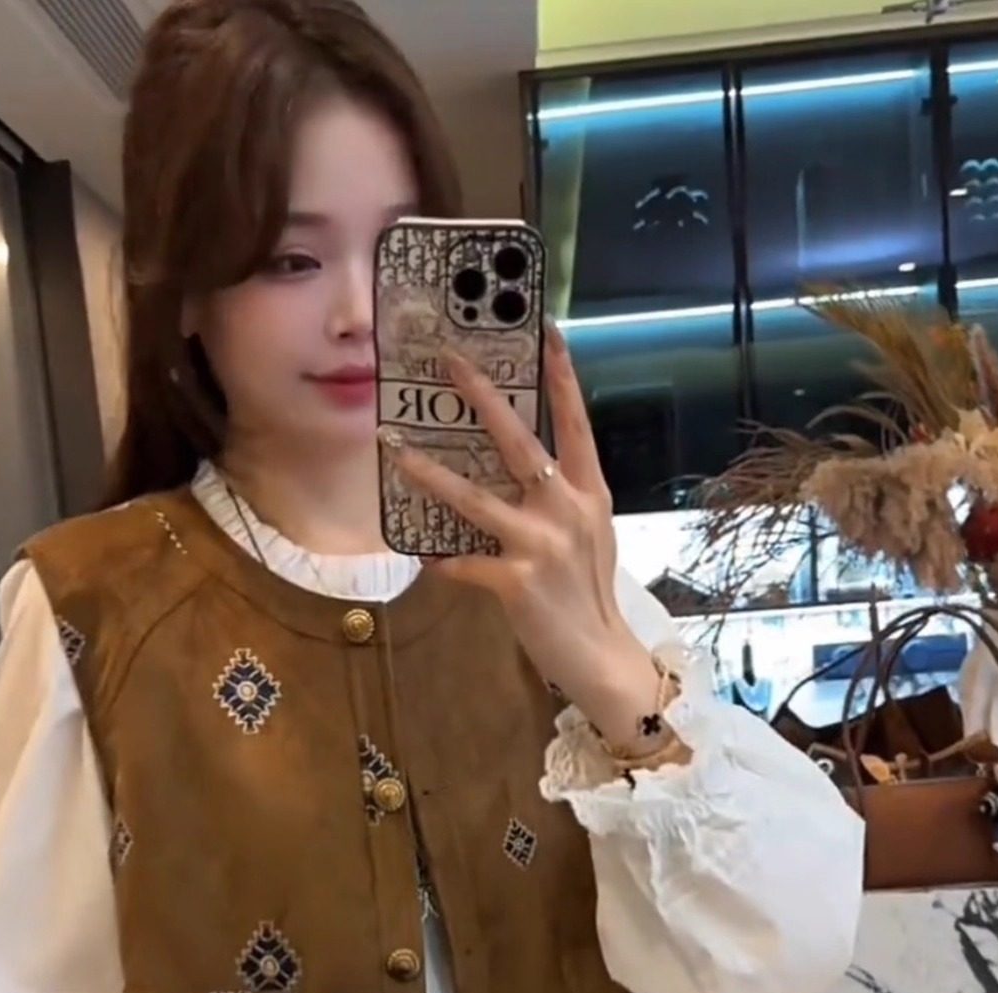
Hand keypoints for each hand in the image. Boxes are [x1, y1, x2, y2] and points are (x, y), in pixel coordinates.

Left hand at [381, 326, 661, 750]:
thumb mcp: (589, 537)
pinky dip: (440, 559)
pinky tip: (418, 553)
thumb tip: (520, 471)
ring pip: (475, 498)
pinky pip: (463, 563)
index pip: (576, 423)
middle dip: (483, 397)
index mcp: (589, 493)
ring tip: (394, 450)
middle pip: (520, 442)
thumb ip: (561, 501)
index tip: (546, 329)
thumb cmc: (589, 596)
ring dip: (430, 474)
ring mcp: (542, 546)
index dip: (562, 375)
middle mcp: (568, 510)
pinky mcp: (516, 583)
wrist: (603, 658)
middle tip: (448, 362)